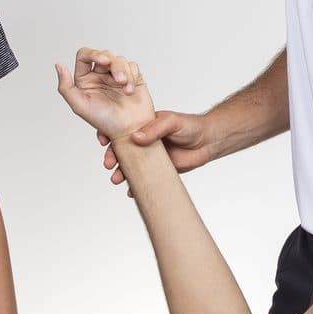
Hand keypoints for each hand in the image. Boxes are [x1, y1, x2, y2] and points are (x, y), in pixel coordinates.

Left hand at [55, 47, 155, 140]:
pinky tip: (130, 90)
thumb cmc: (105, 121)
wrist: (130, 130)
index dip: (94, 54)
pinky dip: (133, 76)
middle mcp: (100, 75)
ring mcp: (116, 76)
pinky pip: (132, 66)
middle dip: (114, 66)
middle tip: (119, 79)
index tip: (104, 62)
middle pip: (105, 55)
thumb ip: (65, 87)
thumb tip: (58, 66)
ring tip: (126, 90)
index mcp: (85, 80)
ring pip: (119, 60)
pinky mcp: (132, 77)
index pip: (84, 56)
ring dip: (124, 73)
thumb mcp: (80, 106)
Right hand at [98, 110, 214, 190]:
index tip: (104, 141)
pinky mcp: (157, 170)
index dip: (109, 133)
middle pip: (121, 149)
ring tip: (116, 180)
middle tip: (109, 164)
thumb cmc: (191, 126)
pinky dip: (135, 186)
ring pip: (129, 165)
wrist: (208, 142)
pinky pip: (142, 179)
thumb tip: (135, 137)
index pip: (121, 127)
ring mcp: (149, 156)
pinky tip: (131, 191)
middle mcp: (143, 140)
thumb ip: (154, 129)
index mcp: (143, 125)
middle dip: (112, 157)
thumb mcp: (172, 122)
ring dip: (120, 173)